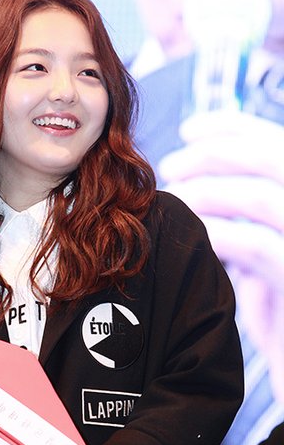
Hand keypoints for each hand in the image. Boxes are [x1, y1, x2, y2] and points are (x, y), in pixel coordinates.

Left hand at [158, 110, 283, 403]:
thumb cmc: (283, 317)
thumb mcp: (266, 262)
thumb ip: (245, 225)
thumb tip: (199, 192)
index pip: (279, 143)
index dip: (236, 127)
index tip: (190, 129)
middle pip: (273, 157)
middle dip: (215, 152)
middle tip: (171, 163)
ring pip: (262, 198)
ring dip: (208, 193)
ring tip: (173, 198)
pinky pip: (259, 247)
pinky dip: (219, 234)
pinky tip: (192, 236)